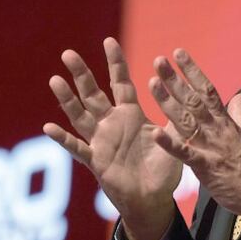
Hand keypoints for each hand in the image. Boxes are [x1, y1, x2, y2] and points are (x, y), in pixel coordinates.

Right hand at [43, 37, 181, 239]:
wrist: (154, 199)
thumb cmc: (164, 169)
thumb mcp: (174, 138)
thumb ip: (178, 117)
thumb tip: (191, 94)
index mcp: (131, 115)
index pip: (121, 82)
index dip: (115, 63)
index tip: (109, 40)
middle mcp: (112, 124)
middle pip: (94, 93)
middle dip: (82, 74)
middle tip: (68, 53)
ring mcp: (101, 141)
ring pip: (80, 115)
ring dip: (68, 99)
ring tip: (55, 80)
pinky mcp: (96, 161)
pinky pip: (77, 148)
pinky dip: (63, 139)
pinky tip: (49, 127)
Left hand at [148, 48, 240, 216]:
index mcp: (225, 120)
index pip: (208, 89)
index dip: (193, 70)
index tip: (179, 53)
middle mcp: (216, 128)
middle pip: (193, 99)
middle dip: (176, 80)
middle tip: (159, 61)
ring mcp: (210, 146)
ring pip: (186, 120)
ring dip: (168, 102)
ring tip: (153, 83)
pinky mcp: (204, 165)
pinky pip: (185, 153)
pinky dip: (171, 143)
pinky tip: (156, 132)